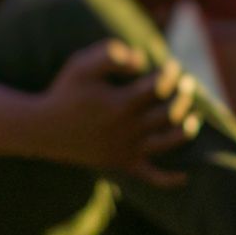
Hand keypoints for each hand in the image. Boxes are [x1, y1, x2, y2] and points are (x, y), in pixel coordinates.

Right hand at [28, 39, 201, 185]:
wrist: (41, 128)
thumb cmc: (65, 91)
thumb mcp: (82, 64)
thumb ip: (111, 54)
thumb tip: (141, 59)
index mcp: (120, 103)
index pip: (159, 86)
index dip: (171, 73)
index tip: (171, 65)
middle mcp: (127, 128)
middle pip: (169, 112)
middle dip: (184, 95)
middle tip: (188, 83)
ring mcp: (126, 149)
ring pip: (168, 141)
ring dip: (186, 129)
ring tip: (193, 116)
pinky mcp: (121, 164)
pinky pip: (150, 177)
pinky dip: (168, 180)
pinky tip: (185, 177)